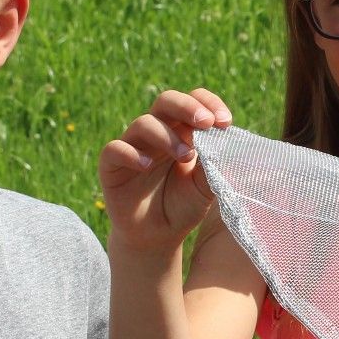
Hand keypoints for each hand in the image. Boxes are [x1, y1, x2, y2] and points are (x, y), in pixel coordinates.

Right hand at [98, 88, 233, 252]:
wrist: (157, 237)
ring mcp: (133, 146)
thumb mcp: (206, 188)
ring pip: (143, 123)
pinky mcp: (111, 166)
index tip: (225, 122)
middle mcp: (157, 133)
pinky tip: (146, 165)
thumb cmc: (183, 206)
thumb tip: (227, 147)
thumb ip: (215, 166)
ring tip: (186, 155)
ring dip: (167, 135)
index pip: (194, 102)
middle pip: (166, 102)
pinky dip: (130, 154)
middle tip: (205, 122)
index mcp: (182, 131)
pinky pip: (114, 149)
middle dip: (187, 107)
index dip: (209, 104)